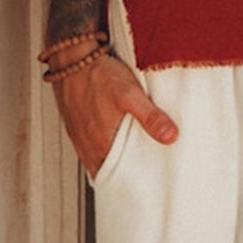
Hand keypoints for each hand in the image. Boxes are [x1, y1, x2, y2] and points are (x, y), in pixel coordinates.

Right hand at [54, 52, 177, 176]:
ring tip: (133, 162)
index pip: (119, 176)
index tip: (149, 184)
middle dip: (126, 175)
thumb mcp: (130, 93)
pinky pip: (90, 147)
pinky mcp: (77, 125)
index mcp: (101, 144)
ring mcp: (80, 136)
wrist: (72, 58)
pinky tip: (113, 142)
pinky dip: (103, 150)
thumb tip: (170, 137)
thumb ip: (150, 117)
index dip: (133, 182)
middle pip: (109, 169)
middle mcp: (88, 145)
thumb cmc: (98, 75)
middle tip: (146, 175)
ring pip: (99, 159)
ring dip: (114, 162)